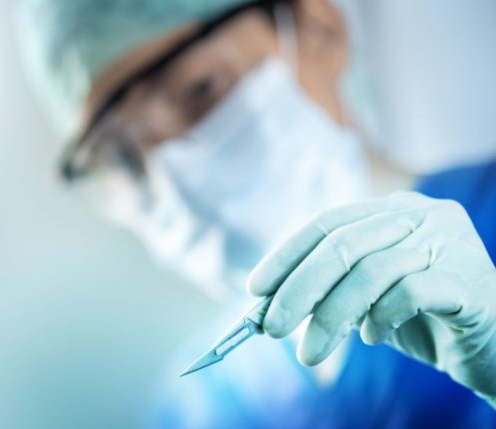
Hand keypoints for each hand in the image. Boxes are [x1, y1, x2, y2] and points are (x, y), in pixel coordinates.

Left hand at [247, 191, 495, 404]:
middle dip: (298, 289)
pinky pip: (410, 292)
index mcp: (393, 211)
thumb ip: (330, 291)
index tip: (255, 289)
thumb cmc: (424, 322)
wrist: (494, 349)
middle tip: (271, 328)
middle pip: (342, 244)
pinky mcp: (471, 279)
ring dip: (331, 316)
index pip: (327, 223)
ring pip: (371, 271)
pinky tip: (373, 337)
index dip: (286, 255)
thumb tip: (268, 306)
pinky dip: (381, 318)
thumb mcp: (368, 299)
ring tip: (310, 351)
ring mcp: (450, 242)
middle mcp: (422, 216)